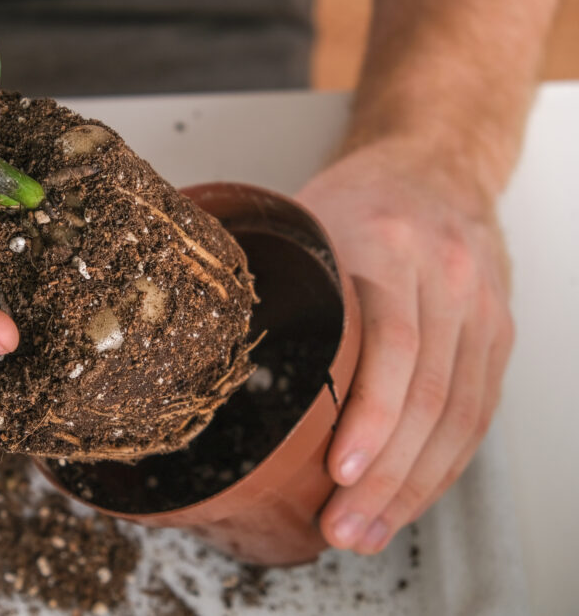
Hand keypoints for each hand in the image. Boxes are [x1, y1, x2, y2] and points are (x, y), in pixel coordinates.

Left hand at [295, 137, 513, 553]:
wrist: (434, 162)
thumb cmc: (359, 196)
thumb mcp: (306, 220)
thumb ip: (272, 280)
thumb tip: (195, 344)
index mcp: (389, 244)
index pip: (392, 343)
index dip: (369, 418)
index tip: (338, 474)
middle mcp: (447, 277)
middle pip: (429, 394)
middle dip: (387, 478)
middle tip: (342, 528)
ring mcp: (481, 308)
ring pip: (460, 416)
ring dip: (415, 487)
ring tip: (368, 531)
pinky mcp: (497, 334)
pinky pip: (478, 410)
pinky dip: (444, 463)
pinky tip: (410, 497)